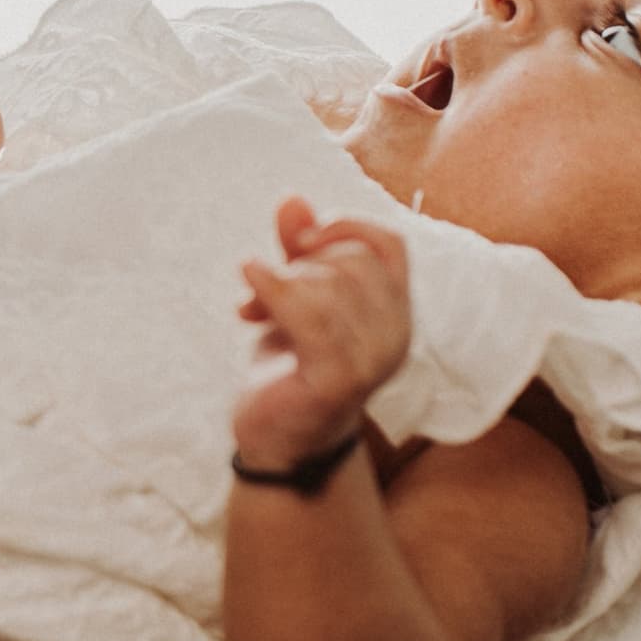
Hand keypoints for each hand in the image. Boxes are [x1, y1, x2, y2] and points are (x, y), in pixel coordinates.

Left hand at [232, 195, 411, 471]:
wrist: (277, 440)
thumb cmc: (291, 365)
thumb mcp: (295, 298)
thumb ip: (298, 251)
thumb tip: (292, 200)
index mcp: (396, 312)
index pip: (389, 244)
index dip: (345, 227)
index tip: (300, 240)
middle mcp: (396, 336)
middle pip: (351, 261)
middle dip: (299, 264)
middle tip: (264, 291)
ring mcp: (372, 360)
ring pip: (329, 285)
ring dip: (282, 287)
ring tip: (256, 311)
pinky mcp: (338, 380)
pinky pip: (311, 317)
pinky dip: (272, 294)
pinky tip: (244, 302)